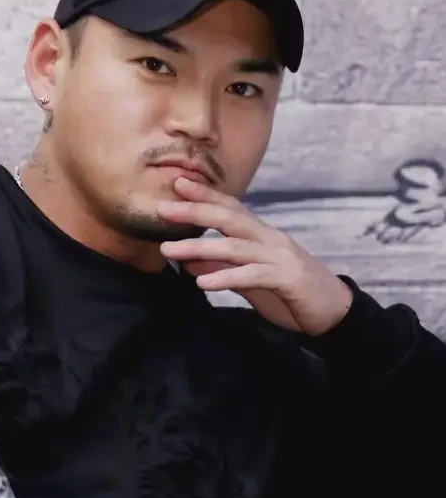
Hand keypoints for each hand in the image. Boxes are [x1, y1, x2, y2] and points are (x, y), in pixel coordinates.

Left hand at [158, 177, 352, 335]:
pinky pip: (252, 276)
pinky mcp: (287, 279)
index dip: (204, 196)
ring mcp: (280, 257)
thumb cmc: (292, 294)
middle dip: (195, 211)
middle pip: (229, 218)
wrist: (334, 313)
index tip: (176, 184)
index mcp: (262, 235)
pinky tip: (203, 284)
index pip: (230, 209)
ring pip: (235, 247)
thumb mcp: (251, 281)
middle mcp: (271, 239)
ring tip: (168, 251)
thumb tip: (190, 263)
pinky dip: (226, 278)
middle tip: (163, 208)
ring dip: (199, 248)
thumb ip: (223, 270)